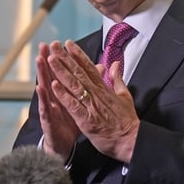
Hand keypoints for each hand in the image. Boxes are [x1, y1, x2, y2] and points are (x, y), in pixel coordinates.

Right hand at [35, 42, 80, 161]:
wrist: (64, 146)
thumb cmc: (71, 124)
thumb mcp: (83, 103)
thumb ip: (90, 85)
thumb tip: (100, 68)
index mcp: (65, 93)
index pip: (63, 72)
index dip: (62, 58)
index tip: (60, 43)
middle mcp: (56, 98)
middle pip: (52, 75)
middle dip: (48, 60)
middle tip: (45, 45)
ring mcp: (50, 108)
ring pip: (45, 88)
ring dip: (42, 73)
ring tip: (40, 59)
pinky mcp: (48, 120)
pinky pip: (46, 108)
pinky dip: (44, 97)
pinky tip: (40, 87)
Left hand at [44, 40, 139, 162]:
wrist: (131, 140)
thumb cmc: (127, 121)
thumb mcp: (125, 96)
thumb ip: (117, 79)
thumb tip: (115, 64)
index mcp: (104, 89)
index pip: (89, 68)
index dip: (78, 55)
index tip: (68, 43)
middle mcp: (96, 94)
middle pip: (79, 72)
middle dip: (65, 58)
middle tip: (54, 45)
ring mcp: (91, 106)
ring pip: (74, 85)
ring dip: (61, 72)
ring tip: (51, 59)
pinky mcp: (86, 119)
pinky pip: (72, 105)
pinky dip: (63, 95)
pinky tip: (54, 86)